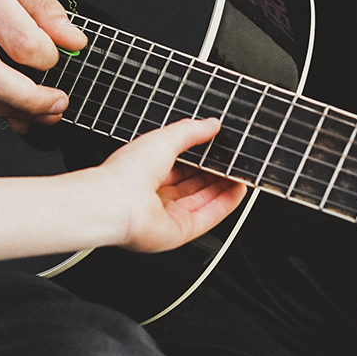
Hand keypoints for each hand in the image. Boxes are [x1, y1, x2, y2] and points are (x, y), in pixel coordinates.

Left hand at [92, 117, 246, 252]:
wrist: (115, 203)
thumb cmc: (126, 173)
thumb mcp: (163, 139)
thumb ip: (190, 131)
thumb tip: (211, 124)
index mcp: (146, 170)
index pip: (179, 164)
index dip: (201, 157)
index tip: (219, 149)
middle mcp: (156, 194)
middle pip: (193, 184)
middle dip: (215, 173)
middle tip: (234, 162)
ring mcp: (167, 214)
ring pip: (203, 201)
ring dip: (224, 188)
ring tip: (241, 174)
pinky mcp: (179, 232)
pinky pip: (208, 218)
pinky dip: (225, 205)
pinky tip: (238, 191)